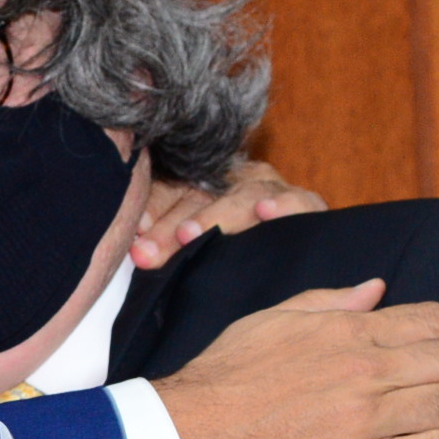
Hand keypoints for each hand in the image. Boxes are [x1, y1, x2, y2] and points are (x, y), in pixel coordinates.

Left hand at [131, 159, 326, 268]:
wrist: (303, 260)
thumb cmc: (235, 249)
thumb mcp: (195, 242)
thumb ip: (167, 240)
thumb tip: (138, 253)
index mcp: (205, 181)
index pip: (171, 189)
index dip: (150, 211)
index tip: (133, 238)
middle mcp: (236, 178)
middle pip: (199, 196)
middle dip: (169, 229)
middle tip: (146, 253)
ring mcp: (272, 188)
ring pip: (240, 196)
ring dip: (215, 216)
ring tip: (189, 235)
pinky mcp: (306, 203)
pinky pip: (297, 200)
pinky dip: (282, 206)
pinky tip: (265, 212)